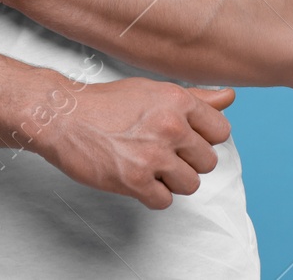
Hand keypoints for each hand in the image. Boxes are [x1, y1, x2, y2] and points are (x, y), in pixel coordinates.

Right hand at [33, 78, 234, 209]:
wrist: (62, 116)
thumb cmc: (105, 103)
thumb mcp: (153, 91)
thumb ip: (195, 98)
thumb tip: (230, 97)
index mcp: (177, 101)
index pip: (220, 131)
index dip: (202, 138)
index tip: (184, 139)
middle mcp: (170, 126)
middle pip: (208, 162)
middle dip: (187, 161)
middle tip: (160, 153)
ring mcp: (153, 155)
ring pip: (190, 185)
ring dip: (171, 181)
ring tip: (148, 166)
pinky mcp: (135, 181)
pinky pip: (164, 201)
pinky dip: (151, 195)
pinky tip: (135, 177)